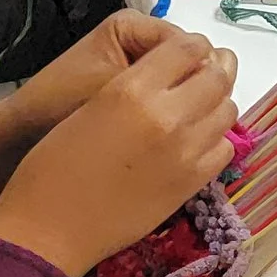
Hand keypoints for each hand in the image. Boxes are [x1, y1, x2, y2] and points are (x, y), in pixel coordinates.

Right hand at [0, 31, 239, 276]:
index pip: (188, 47)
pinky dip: (216, 139)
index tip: (188, 54)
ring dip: (216, 103)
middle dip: (212, 70)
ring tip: (198, 109)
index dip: (193, 47)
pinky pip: (224, 148)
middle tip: (201, 76)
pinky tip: (196, 142)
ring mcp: (185, 151)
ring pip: (227, 110)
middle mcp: (166, 115)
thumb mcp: (89, 106)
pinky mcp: (192, 183)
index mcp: (132, 89)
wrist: (49, 229)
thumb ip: (135, 85)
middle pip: (216, 75)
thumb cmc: (52, 165)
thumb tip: (170, 73)